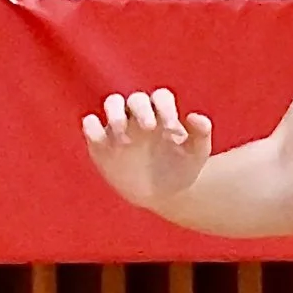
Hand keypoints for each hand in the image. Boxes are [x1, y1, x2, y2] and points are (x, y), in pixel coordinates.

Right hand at [81, 88, 213, 207]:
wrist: (164, 196)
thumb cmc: (181, 170)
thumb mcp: (197, 155)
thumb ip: (201, 134)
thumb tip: (194, 117)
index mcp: (163, 113)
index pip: (160, 96)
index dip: (165, 106)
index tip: (171, 127)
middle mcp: (139, 115)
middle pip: (136, 98)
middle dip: (142, 109)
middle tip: (150, 129)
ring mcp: (119, 128)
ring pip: (112, 102)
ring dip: (116, 113)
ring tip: (124, 137)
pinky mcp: (101, 144)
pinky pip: (91, 125)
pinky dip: (92, 126)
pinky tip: (101, 139)